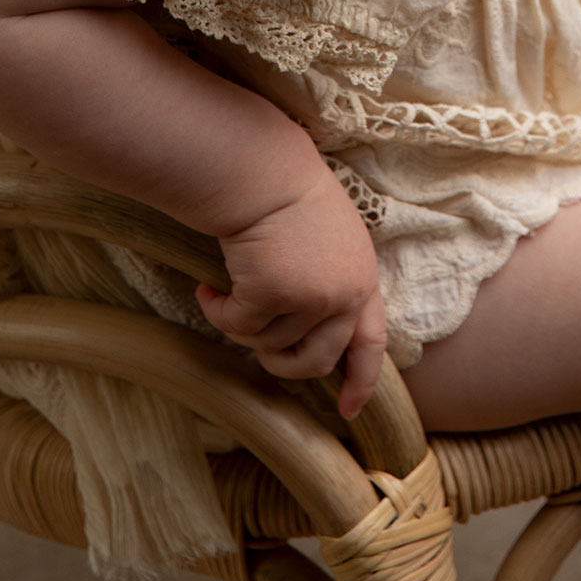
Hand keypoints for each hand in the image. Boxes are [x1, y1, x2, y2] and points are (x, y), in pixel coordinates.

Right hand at [195, 164, 386, 418]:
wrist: (264, 171)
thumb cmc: (290, 196)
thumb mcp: (333, 240)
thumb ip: (334, 281)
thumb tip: (315, 332)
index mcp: (362, 278)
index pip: (371, 342)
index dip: (360, 380)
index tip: (348, 409)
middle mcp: (343, 293)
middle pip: (315, 361)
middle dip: (282, 364)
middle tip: (258, 346)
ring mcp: (310, 297)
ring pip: (269, 345)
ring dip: (244, 325)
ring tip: (229, 292)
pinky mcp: (271, 295)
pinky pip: (237, 327)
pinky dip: (218, 312)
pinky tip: (209, 289)